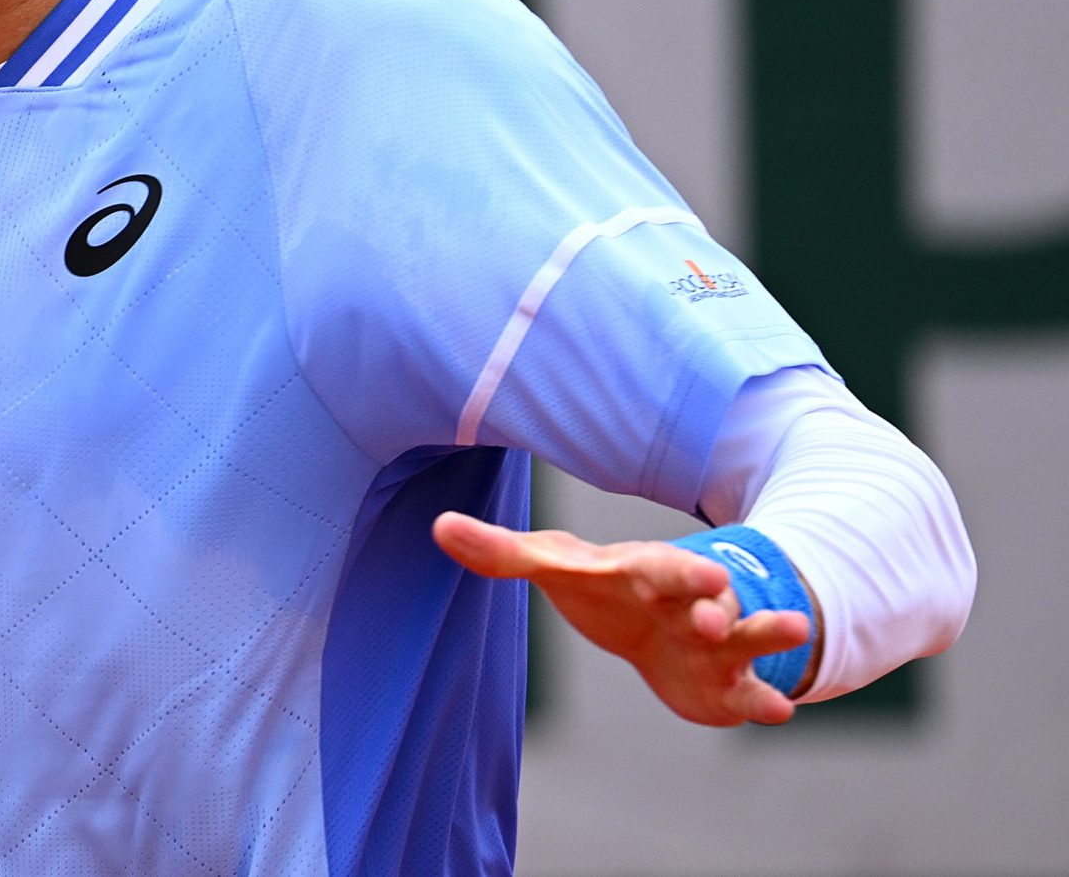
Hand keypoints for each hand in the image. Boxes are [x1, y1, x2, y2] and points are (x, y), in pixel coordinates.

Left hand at [434, 512, 812, 726]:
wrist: (659, 621)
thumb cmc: (604, 588)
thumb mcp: (556, 566)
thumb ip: (502, 553)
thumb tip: (438, 525)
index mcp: (648, 572)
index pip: (663, 567)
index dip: (682, 571)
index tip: (706, 570)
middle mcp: (689, 603)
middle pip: (710, 599)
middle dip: (719, 600)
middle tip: (723, 598)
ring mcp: (714, 644)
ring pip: (744, 638)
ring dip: (767, 634)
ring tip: (796, 630)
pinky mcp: (725, 685)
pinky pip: (749, 693)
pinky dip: (764, 700)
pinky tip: (782, 709)